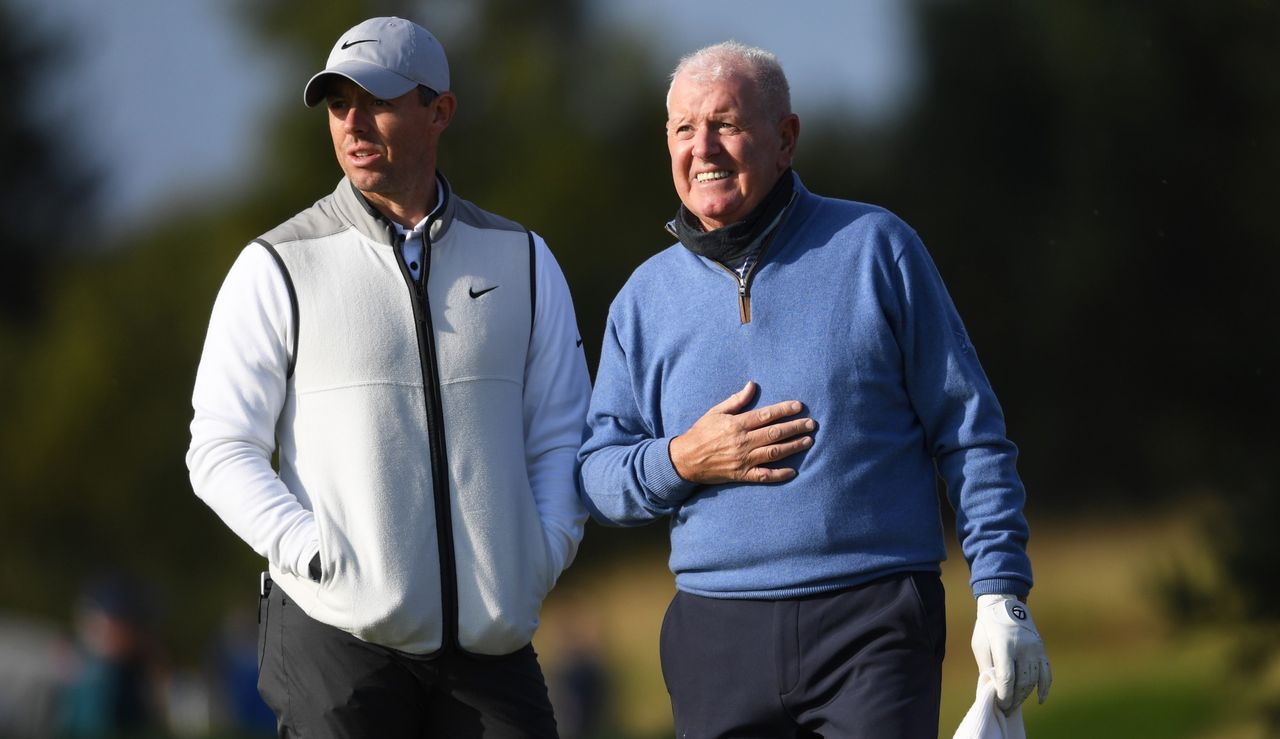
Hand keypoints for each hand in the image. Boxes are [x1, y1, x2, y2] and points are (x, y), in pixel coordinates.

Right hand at [668, 381, 814, 484]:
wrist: (686, 459)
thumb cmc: (701, 432)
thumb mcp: (715, 412)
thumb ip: (736, 400)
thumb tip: (752, 385)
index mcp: (737, 424)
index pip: (766, 415)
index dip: (784, 410)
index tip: (799, 406)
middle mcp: (743, 442)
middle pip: (775, 433)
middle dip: (796, 427)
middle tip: (812, 424)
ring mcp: (744, 459)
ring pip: (774, 453)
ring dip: (793, 447)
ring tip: (808, 441)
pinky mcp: (742, 474)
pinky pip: (764, 476)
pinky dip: (780, 474)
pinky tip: (793, 471)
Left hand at [971, 594, 1051, 712]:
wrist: (1003, 604)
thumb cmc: (987, 627)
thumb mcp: (980, 645)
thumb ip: (987, 667)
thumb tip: (993, 690)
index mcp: (1004, 644)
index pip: (1007, 677)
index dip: (1004, 694)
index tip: (999, 704)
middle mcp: (1023, 647)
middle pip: (1021, 682)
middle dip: (1013, 699)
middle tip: (1005, 709)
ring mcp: (1035, 648)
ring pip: (1033, 680)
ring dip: (1024, 696)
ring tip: (1015, 705)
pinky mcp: (1041, 649)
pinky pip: (1047, 673)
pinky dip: (1044, 688)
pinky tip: (1039, 700)